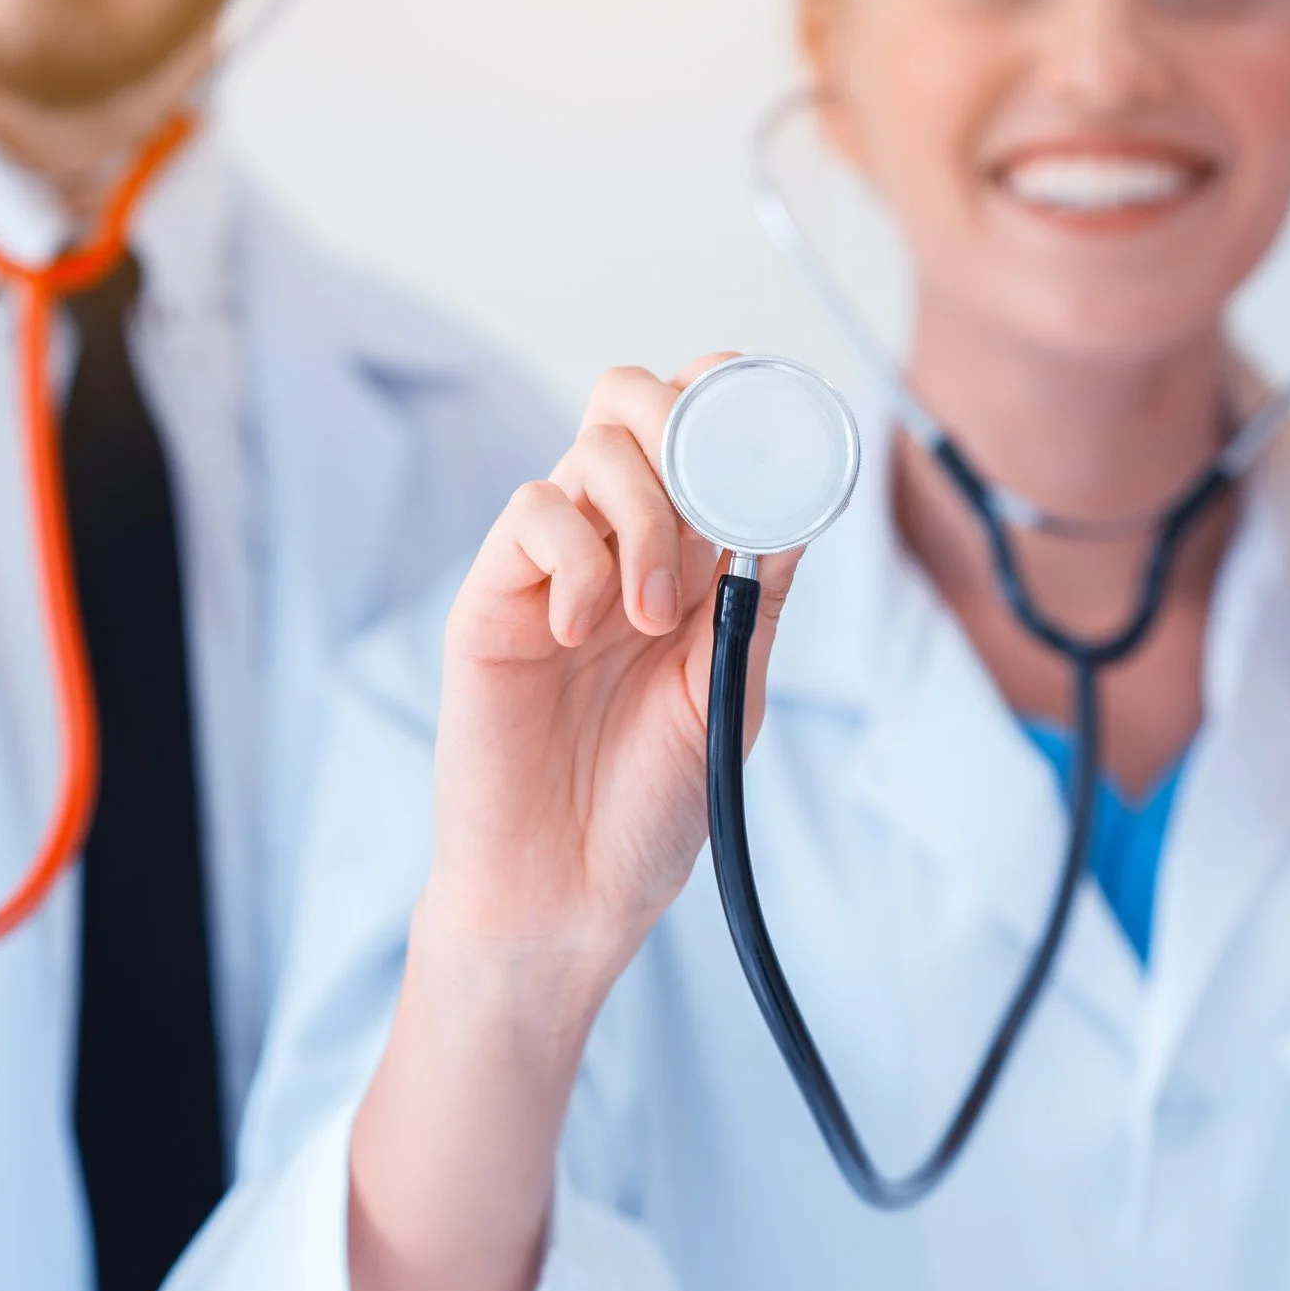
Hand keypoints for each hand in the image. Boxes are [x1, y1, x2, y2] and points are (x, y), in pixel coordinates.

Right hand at [424, 360, 802, 1001]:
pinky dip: (575, 558)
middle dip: (682, 425)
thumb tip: (797, 499)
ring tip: (652, 619)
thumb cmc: (647, 805)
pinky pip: (532, 513)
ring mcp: (552, 567)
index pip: (701, 429)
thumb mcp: (729, 689)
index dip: (732, 396)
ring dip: (646, 517)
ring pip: (593, 449)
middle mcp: (617, 544)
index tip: (776, 432)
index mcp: (685, 557)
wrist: (566, 894)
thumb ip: (756, 594)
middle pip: (634, 401)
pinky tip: (580, 632)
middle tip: (707, 511)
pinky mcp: (492, 597)